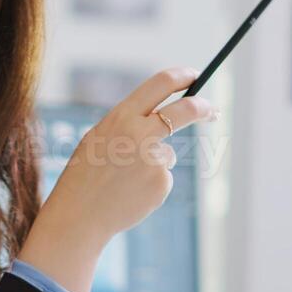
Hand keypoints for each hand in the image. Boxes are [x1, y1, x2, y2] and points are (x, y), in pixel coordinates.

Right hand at [18, 67, 215, 291]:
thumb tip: (166, 114)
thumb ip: (129, 123)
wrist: (79, 215)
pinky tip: (130, 194)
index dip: (181, 76)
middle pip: (184, 110)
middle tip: (212, 110)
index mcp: (120, 117)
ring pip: (167, 154)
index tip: (194, 76)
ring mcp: (152, 159)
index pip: (160, 84)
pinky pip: (163, 177)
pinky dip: (150, 185)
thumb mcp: (99, 138)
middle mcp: (139, 133)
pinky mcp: (161, 182)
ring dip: (154, 164)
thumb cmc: (85, 175)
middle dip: (203, 107)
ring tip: (124, 181)